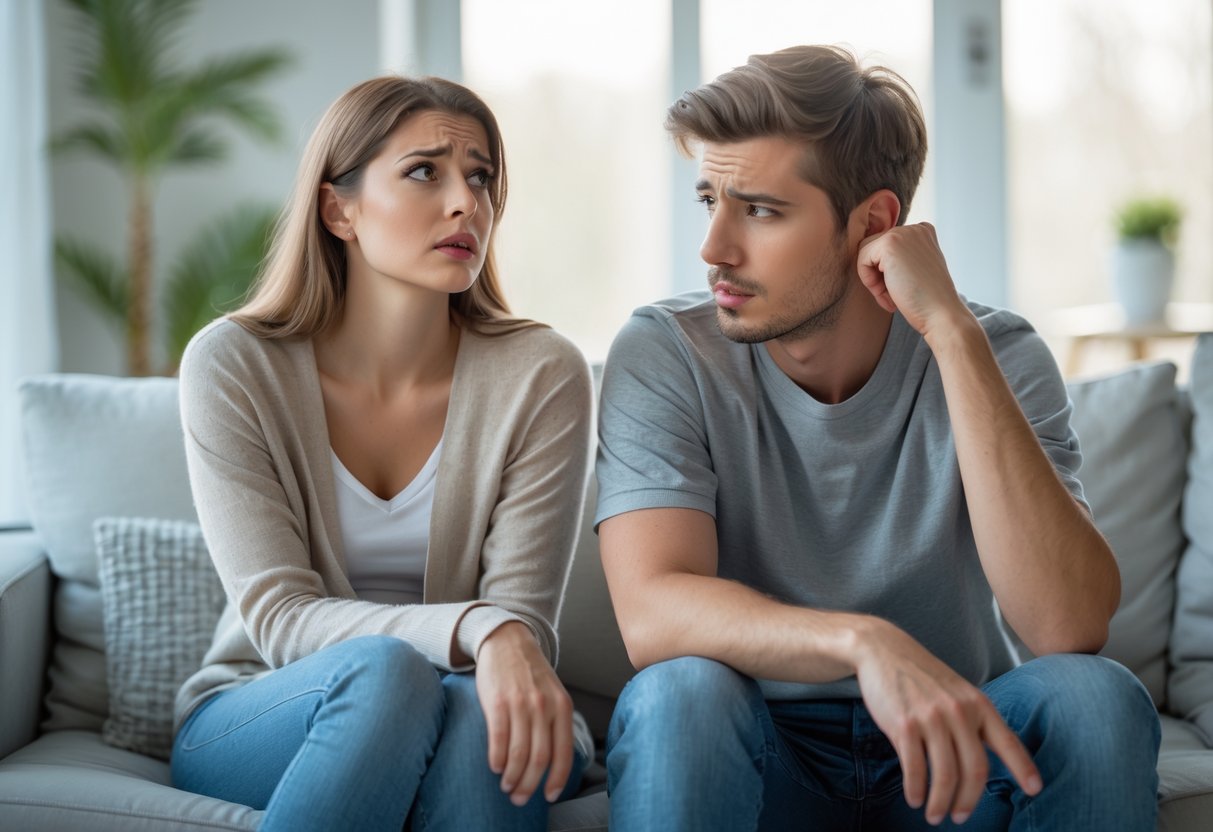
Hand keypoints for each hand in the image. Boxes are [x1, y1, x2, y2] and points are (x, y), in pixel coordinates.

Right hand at [475, 621, 574, 805]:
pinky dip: (497, 759)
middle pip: (539, 759)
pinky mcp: (497, 701)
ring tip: (506, 785)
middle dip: (529, 785)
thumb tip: (554, 763)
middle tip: (519, 798)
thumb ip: (556, 723)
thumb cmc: (531, 674)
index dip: (556, 780)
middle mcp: (544, 707)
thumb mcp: (553, 694)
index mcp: (562, 707)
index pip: (564, 754)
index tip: (547, 796)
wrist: (508, 641)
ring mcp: (521, 704)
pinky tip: (495, 767)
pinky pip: (498, 739)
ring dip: (512, 777)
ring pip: (518, 754)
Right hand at [854, 620, 1041, 825]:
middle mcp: (959, 712)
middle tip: (960, 818)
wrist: (884, 650)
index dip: (1023, 768)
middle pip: (975, 770)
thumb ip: (973, 721)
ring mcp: (931, 718)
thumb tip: (984, 764)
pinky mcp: (904, 724)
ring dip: (940, 803)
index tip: (1034, 790)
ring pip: (945, 775)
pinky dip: (916, 790)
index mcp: (978, 704)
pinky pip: (915, 768)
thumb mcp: (957, 691)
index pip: (1008, 742)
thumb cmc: (922, 677)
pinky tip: (914, 798)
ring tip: (935, 815)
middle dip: (968, 802)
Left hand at [856, 223, 968, 339]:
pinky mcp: (889, 244)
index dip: (887, 272)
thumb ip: (900, 258)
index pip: (886, 247)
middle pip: (873, 248)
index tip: (902, 289)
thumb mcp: (915, 270)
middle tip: (895, 295)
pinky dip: (869, 281)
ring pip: (865, 253)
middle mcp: (914, 228)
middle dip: (878, 275)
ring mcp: (903, 233)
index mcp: (923, 232)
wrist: (941, 313)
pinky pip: (861, 260)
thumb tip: (869, 258)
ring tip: (892, 296)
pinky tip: (890, 293)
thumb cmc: (926, 300)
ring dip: (873, 280)